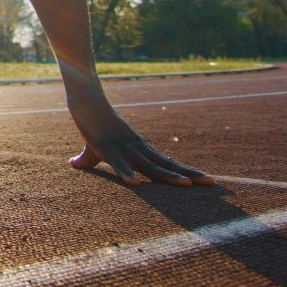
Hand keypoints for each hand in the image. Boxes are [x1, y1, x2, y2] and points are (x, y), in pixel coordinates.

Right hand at [67, 99, 214, 186]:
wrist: (85, 101)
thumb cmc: (92, 125)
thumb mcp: (92, 148)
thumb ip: (88, 159)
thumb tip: (72, 164)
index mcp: (140, 151)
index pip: (169, 164)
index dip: (187, 173)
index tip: (209, 182)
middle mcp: (138, 150)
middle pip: (167, 165)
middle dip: (189, 175)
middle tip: (213, 184)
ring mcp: (124, 149)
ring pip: (149, 165)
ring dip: (167, 176)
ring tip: (186, 185)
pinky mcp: (106, 148)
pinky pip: (117, 164)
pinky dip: (126, 174)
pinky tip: (136, 184)